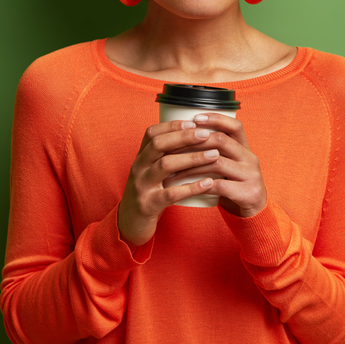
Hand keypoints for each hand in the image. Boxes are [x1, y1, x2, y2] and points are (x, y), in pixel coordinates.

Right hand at [117, 119, 222, 245]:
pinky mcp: (148, 204)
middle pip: (159, 145)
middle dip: (184, 137)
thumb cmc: (148, 193)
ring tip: (214, 155)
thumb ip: (165, 156)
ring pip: (165, 165)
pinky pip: (171, 194)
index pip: (152, 133)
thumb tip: (192, 135)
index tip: (194, 122)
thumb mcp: (151, 171)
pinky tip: (208, 183)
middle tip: (206, 134)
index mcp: (140, 157)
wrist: (130, 224)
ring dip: (192, 158)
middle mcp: (138, 168)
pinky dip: (191, 187)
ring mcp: (141, 186)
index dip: (172, 125)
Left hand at [166, 113, 267, 217]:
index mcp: (245, 148)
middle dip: (194, 142)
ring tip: (172, 170)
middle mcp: (250, 158)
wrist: (254, 213)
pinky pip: (219, 185)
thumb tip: (185, 135)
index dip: (216, 119)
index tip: (195, 118)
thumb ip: (216, 152)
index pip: (234, 126)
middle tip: (173, 147)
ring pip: (217, 162)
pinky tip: (185, 187)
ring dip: (191, 165)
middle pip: (222, 141)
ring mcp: (251, 176)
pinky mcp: (248, 193)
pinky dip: (200, 185)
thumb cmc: (234, 186)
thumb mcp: (230, 165)